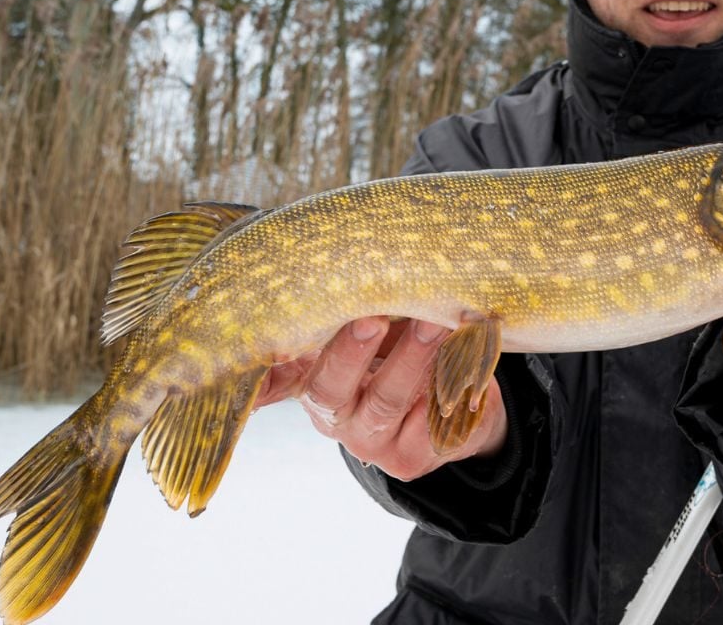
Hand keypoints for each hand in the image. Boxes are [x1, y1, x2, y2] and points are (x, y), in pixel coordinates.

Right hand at [255, 317, 508, 480]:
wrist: (451, 404)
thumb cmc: (399, 352)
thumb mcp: (371, 333)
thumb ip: (351, 311)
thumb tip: (333, 265)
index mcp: (311, 384)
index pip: (274, 382)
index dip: (263, 376)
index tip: (260, 354)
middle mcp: (335, 418)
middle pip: (332, 389)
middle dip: (351, 352)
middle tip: (371, 318)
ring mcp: (372, 442)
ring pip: (388, 400)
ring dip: (412, 358)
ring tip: (435, 323)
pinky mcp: (412, 457)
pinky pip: (429, 418)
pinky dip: (447, 381)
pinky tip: (462, 351)